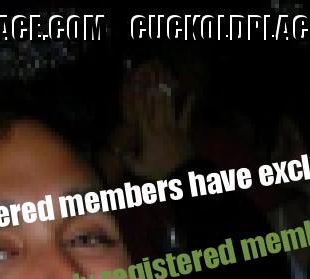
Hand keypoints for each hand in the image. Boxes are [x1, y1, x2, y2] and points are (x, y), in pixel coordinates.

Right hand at [120, 61, 194, 179]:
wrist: (183, 175)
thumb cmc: (160, 171)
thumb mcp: (140, 168)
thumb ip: (127, 158)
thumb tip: (116, 149)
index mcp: (148, 134)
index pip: (140, 112)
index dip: (136, 97)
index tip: (133, 84)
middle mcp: (160, 127)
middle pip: (155, 104)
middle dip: (152, 88)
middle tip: (150, 73)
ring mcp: (174, 127)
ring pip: (168, 106)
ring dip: (166, 91)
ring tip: (164, 77)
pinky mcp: (185, 131)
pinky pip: (186, 115)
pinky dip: (189, 105)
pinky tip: (192, 94)